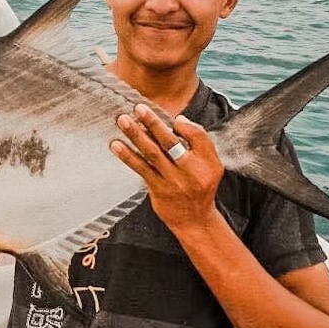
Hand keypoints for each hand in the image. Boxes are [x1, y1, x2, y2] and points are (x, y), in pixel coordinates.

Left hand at [110, 103, 223, 231]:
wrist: (194, 219)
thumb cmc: (200, 184)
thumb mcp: (212, 164)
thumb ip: (200, 140)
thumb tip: (179, 120)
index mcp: (208, 163)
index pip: (199, 137)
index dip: (185, 126)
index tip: (172, 117)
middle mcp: (191, 172)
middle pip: (170, 142)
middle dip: (153, 123)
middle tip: (138, 107)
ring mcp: (173, 181)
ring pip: (152, 153)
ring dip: (136, 135)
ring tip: (123, 120)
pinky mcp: (157, 189)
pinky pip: (141, 169)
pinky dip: (128, 156)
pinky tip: (116, 145)